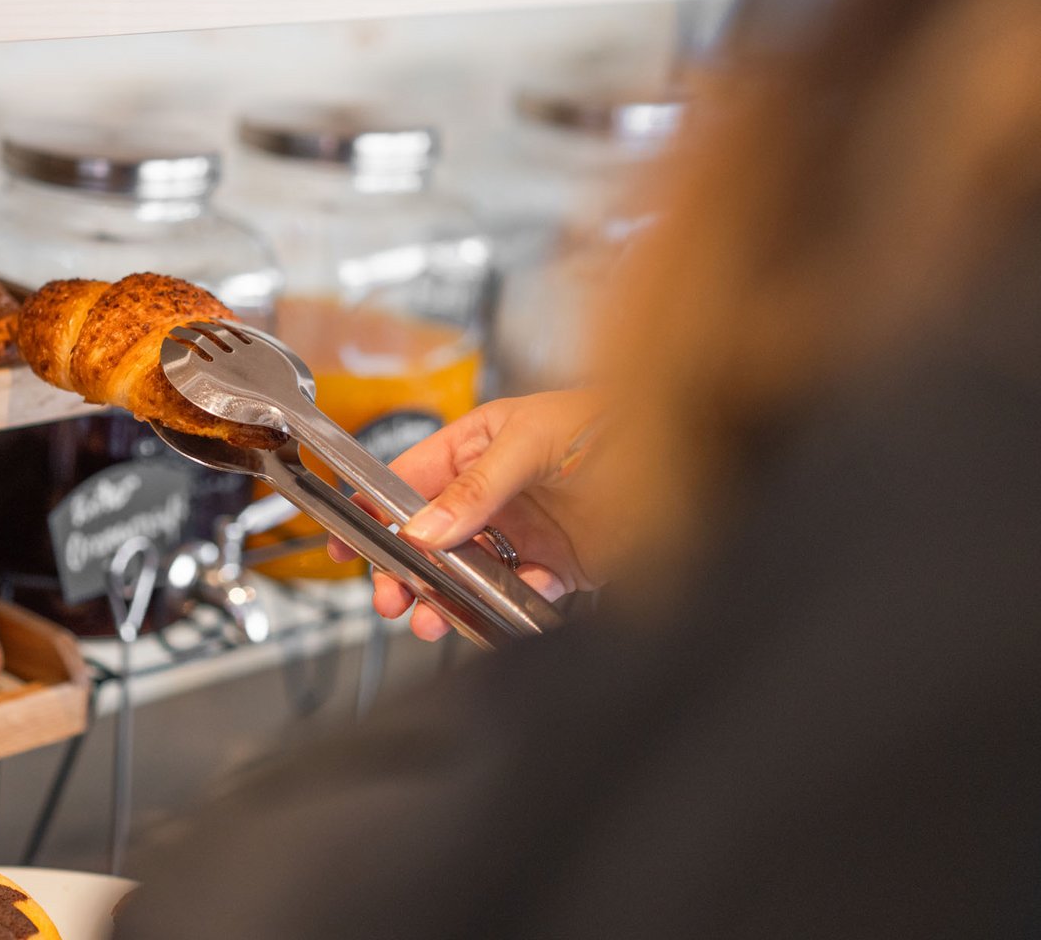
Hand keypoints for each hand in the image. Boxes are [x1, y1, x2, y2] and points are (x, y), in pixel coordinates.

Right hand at [331, 390, 604, 640]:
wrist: (692, 447)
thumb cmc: (610, 420)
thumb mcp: (531, 442)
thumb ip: (476, 489)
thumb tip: (425, 530)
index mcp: (478, 445)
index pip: (410, 480)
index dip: (376, 512)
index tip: (348, 545)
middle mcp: (498, 490)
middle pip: (432, 536)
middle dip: (405, 569)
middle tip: (389, 598)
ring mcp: (528, 529)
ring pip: (470, 571)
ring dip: (446, 597)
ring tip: (431, 620)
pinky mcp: (563, 564)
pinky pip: (521, 592)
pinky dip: (503, 608)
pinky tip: (494, 613)